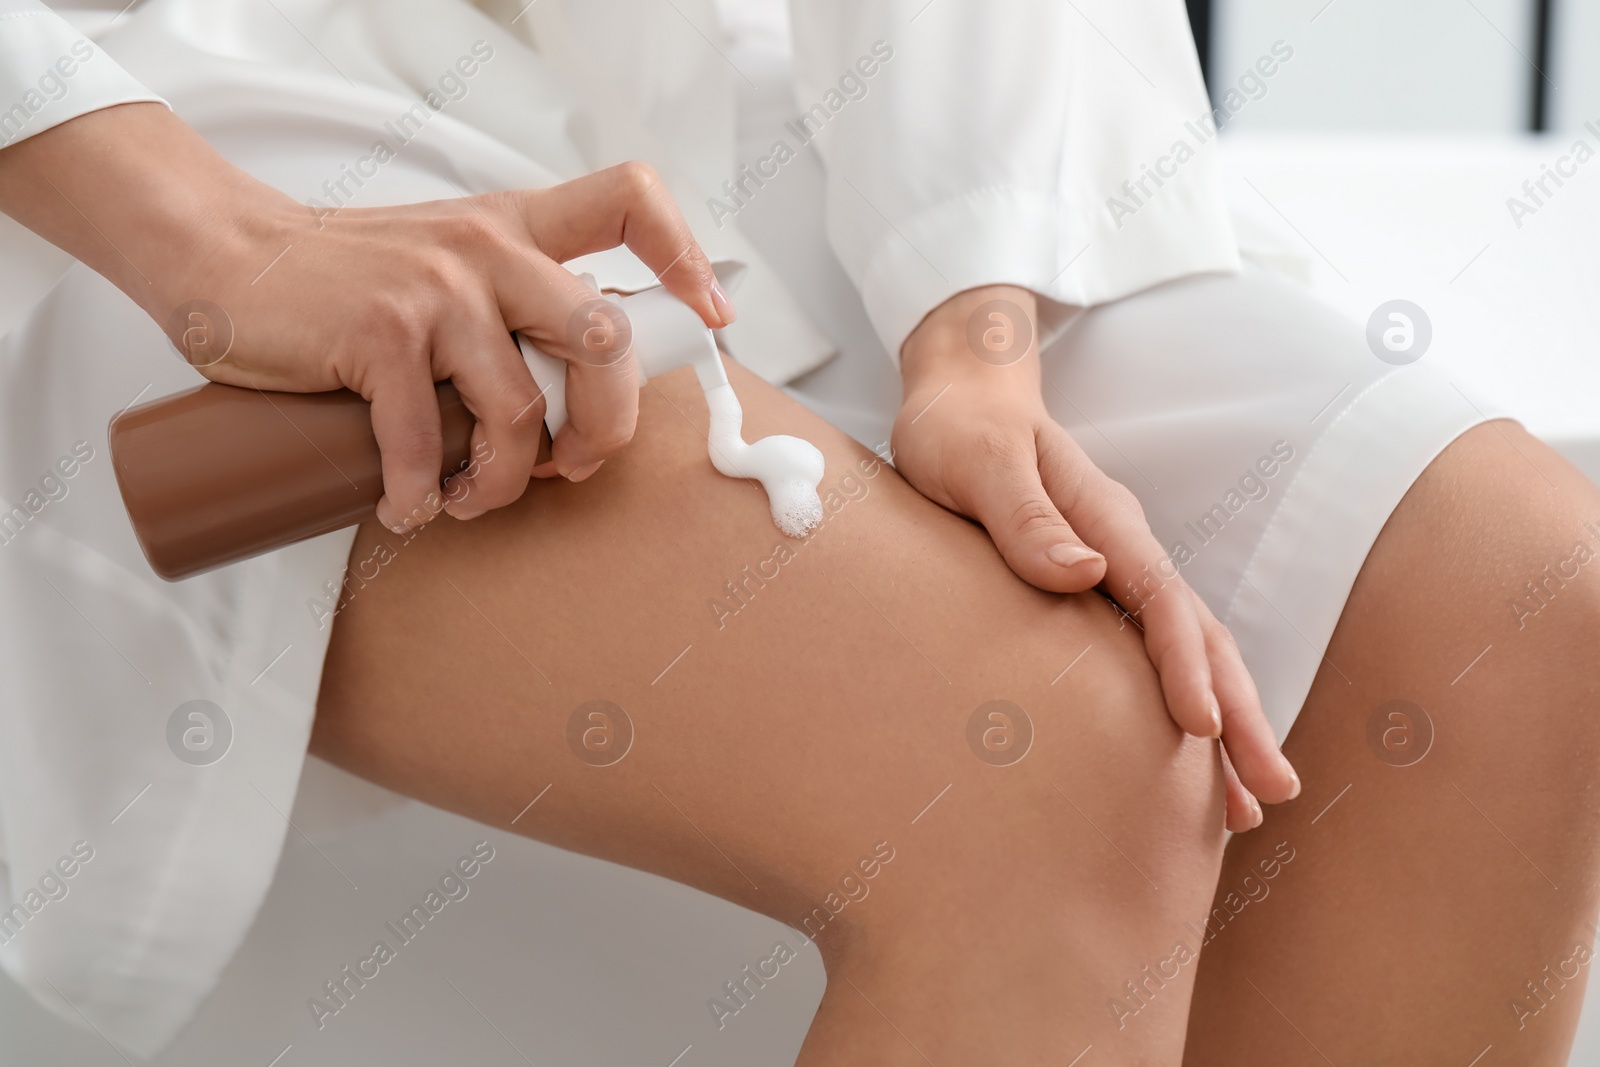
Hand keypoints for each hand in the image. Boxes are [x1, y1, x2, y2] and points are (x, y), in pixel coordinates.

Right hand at [0, 103, 733, 531]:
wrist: (228, 259)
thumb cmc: (345, 282)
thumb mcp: (444, 265)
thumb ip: (508, 305)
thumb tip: (571, 399)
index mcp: (515, 229)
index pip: (626, 202)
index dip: (684, 257)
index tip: (710, 315)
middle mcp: (489, 250)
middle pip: (604, 340)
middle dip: (602, 427)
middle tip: (568, 466)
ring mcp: (438, 290)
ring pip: (521, 411)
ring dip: (503, 481)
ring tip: (465, 498)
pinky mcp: (381, 335)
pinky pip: (430, 442)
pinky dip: (422, 492)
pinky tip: (408, 504)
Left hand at [894, 286, 1297, 830]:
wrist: (962, 396)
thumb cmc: (959, 430)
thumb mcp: (977, 465)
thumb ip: (1024, 516)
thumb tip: (1086, 571)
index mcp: (1106, 520)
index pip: (1162, 602)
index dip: (1187, 667)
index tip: (1204, 730)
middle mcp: (1124, 547)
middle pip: (1200, 637)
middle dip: (1241, 715)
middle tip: (1273, 794)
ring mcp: (1118, 568)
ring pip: (1189, 651)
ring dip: (1227, 723)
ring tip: (1249, 807)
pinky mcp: (1099, 587)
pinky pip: (1154, 652)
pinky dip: (1184, 703)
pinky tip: (1188, 759)